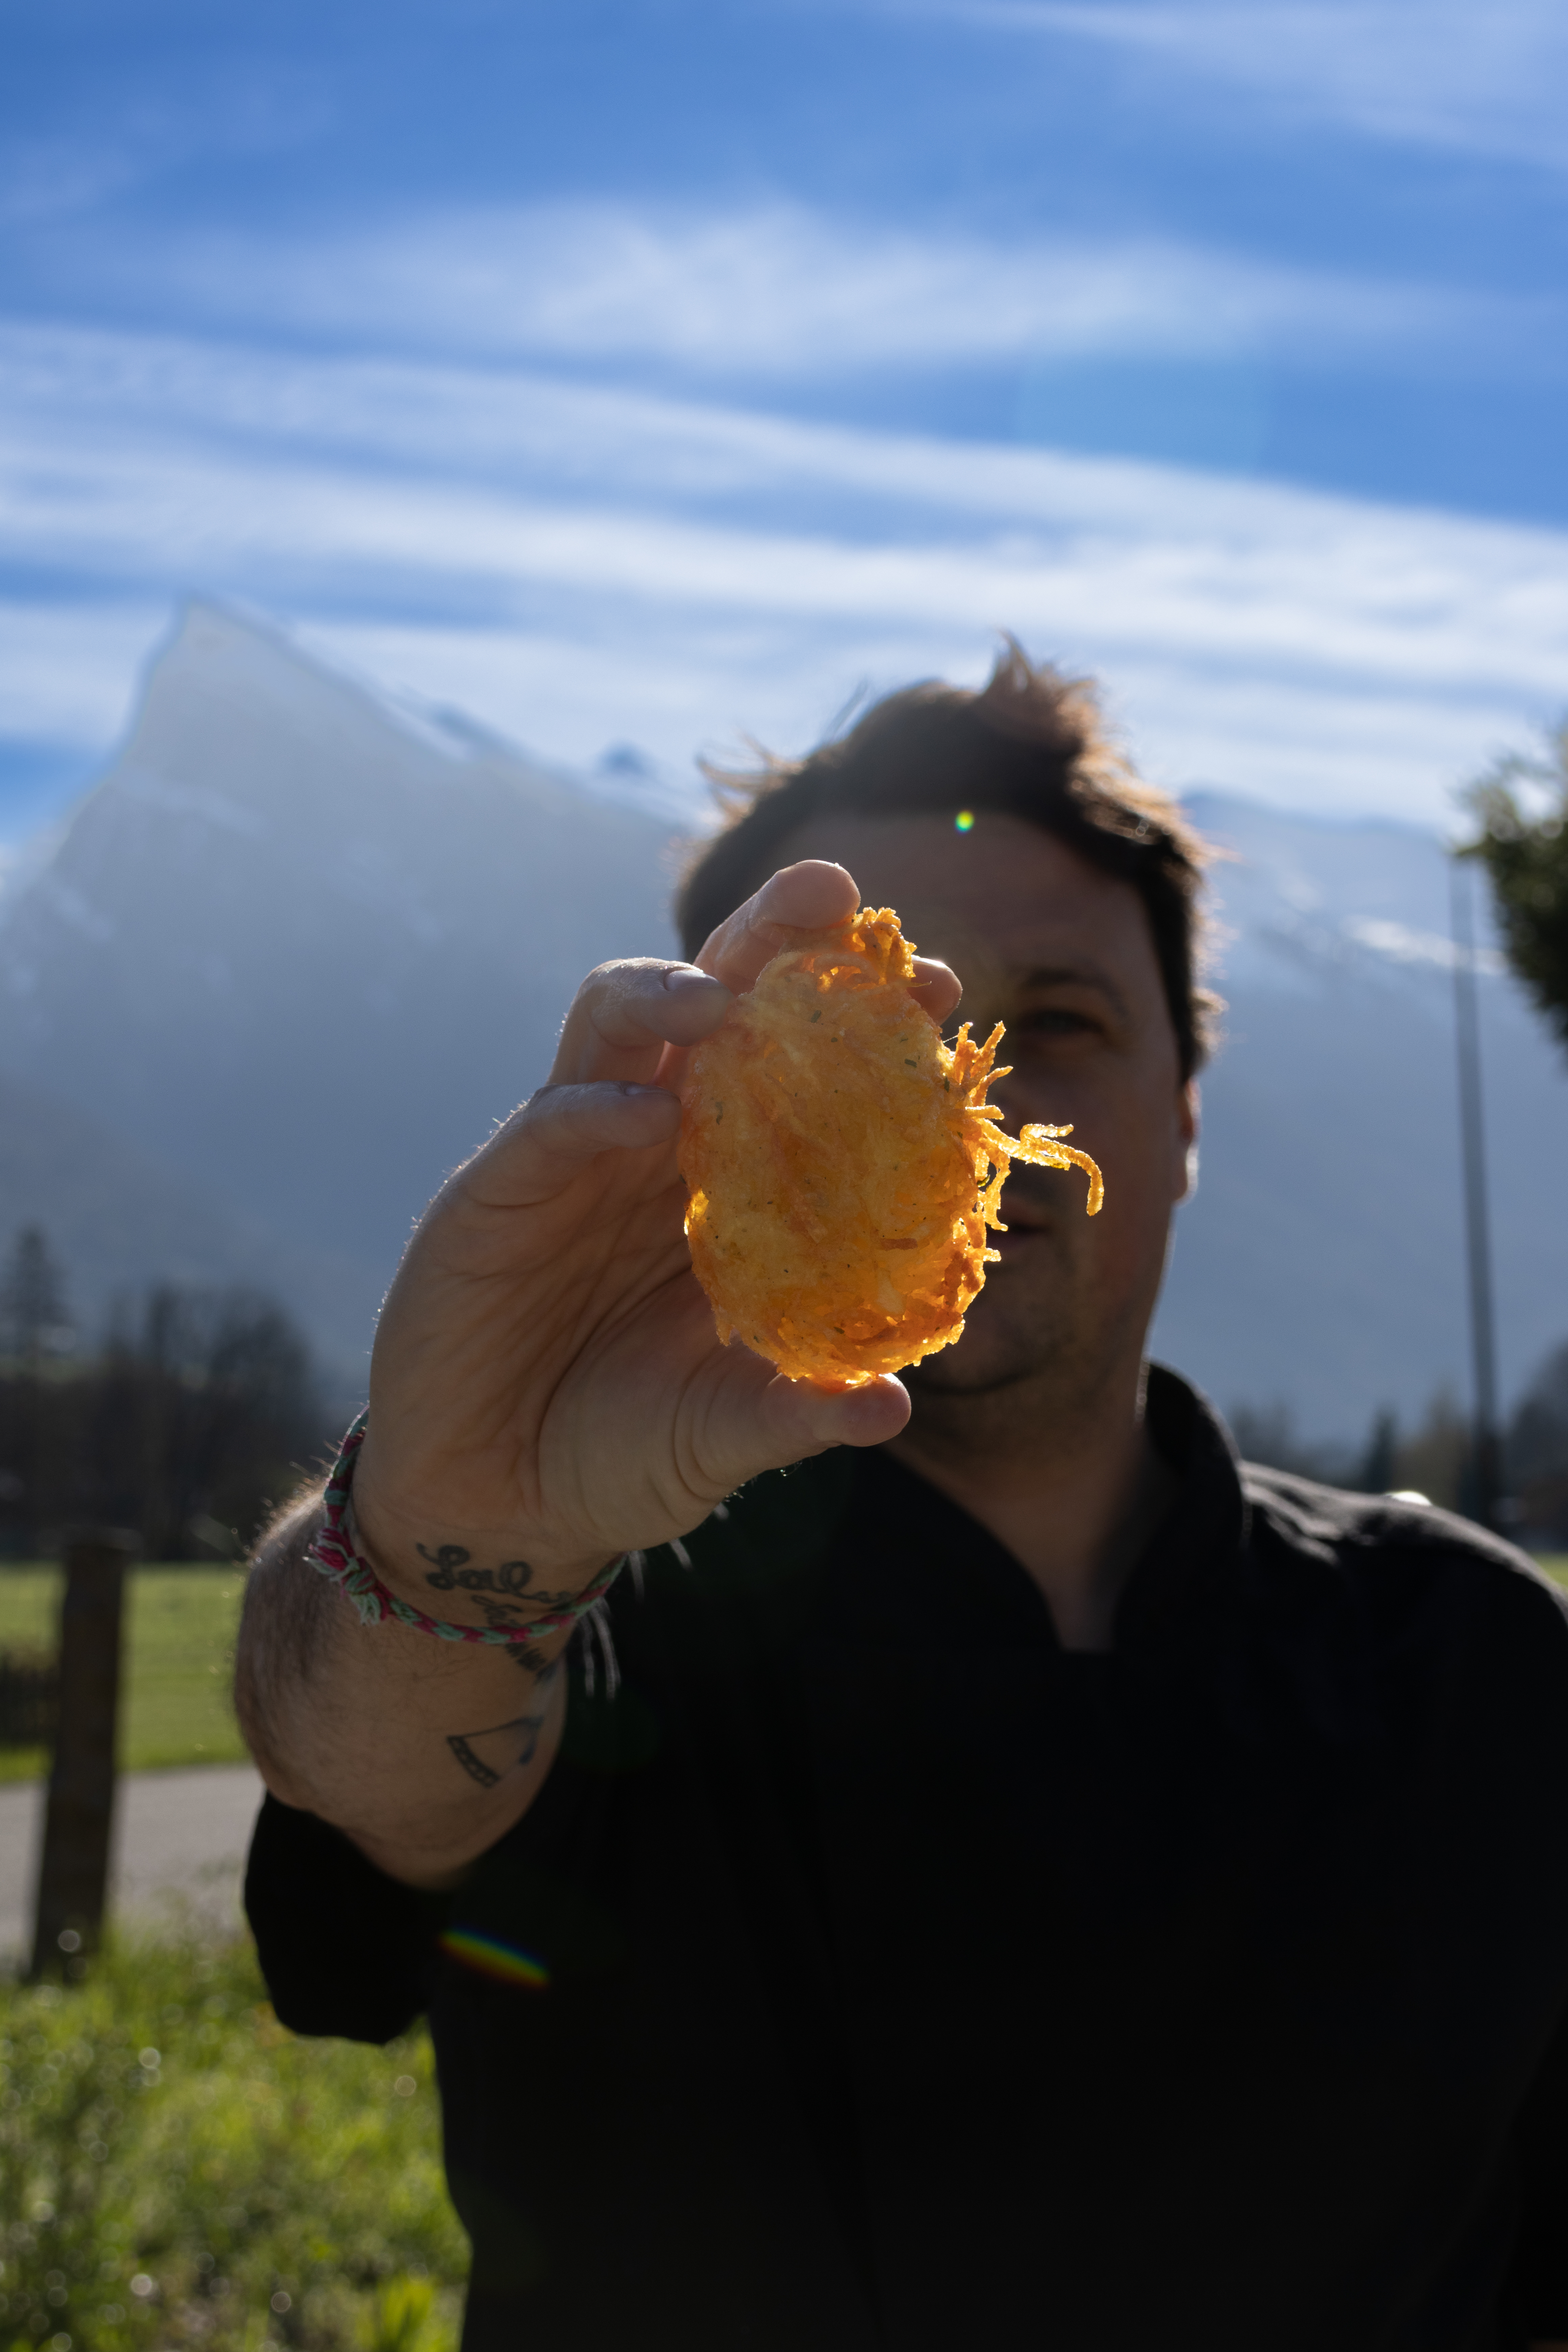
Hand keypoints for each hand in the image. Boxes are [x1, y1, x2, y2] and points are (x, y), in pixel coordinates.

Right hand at [351, 862, 961, 1607]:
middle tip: (834, 890)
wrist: (497, 1505)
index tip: (941, 991)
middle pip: (713, 1002)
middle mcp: (657, 1143)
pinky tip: (646, 1118)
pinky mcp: (498, 1192)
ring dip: (673, 990)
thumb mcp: (722, 1436)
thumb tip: (894, 1405)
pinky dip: (596, 1109)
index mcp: (727, 1182)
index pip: (803, 1069)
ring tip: (728, 996)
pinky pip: (549, 1123)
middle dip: (771, 937)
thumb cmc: (617, 1453)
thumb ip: (796, 1412)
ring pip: (616, 1022)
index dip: (868, 1020)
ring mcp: (574, 1156)